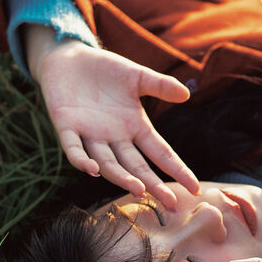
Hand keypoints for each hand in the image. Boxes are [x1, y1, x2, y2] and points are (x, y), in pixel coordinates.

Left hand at [27, 27, 198, 206]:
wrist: (69, 57)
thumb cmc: (106, 70)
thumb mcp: (137, 76)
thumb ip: (160, 85)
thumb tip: (187, 94)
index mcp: (135, 127)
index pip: (160, 153)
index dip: (177, 170)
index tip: (195, 188)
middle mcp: (114, 137)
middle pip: (136, 166)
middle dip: (153, 185)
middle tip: (170, 203)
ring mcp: (90, 134)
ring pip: (108, 163)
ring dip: (122, 177)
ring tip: (139, 189)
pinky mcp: (66, 125)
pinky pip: (73, 147)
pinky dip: (81, 159)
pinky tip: (93, 169)